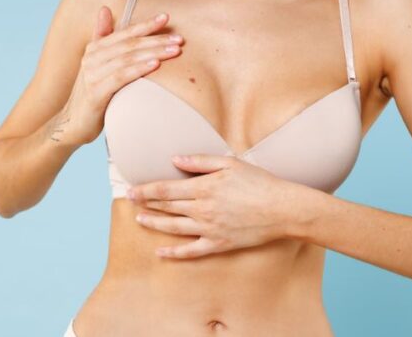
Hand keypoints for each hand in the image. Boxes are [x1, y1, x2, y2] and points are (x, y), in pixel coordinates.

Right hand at [47, 7, 184, 146]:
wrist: (73, 123)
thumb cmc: (93, 93)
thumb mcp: (98, 65)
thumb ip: (104, 38)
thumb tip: (105, 9)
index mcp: (95, 48)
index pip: (125, 33)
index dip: (146, 24)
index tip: (167, 18)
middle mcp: (92, 58)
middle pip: (129, 44)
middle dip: (156, 40)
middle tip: (180, 39)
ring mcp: (92, 75)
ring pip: (127, 58)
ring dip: (153, 53)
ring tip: (175, 51)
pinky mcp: (95, 93)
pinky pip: (120, 77)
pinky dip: (138, 69)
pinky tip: (155, 65)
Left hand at [127, 154, 321, 258]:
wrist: (282, 209)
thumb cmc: (259, 182)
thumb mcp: (230, 163)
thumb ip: (201, 161)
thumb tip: (175, 159)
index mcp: (204, 187)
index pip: (166, 188)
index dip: (147, 189)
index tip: (132, 189)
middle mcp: (202, 209)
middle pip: (167, 207)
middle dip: (146, 203)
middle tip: (130, 200)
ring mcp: (209, 229)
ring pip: (174, 228)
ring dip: (154, 224)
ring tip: (140, 220)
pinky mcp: (218, 244)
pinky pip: (191, 251)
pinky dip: (174, 253)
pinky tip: (161, 252)